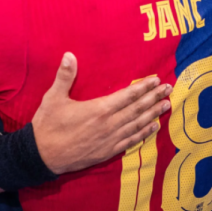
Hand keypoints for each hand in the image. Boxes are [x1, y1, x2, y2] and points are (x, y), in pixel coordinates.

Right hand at [32, 52, 172, 174]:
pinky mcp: (107, 152)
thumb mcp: (53, 98)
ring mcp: (110, 140)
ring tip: (166, 105)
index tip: (156, 80)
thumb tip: (69, 54)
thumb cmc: (48, 125)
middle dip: (154, 98)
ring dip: (153, 114)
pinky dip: (144, 134)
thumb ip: (64, 76)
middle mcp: (108, 124)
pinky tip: (154, 127)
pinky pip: (131, 141)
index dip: (143, 87)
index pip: (127, 96)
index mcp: (98, 109)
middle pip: (137, 109)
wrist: (42, 156)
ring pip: (137, 125)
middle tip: (169, 89)